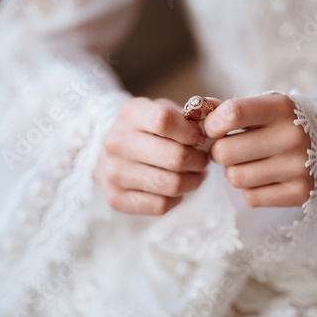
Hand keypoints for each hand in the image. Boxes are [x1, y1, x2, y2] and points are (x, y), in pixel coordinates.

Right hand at [95, 97, 208, 214]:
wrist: (112, 153)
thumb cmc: (147, 130)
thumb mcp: (162, 111)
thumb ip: (186, 117)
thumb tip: (204, 134)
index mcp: (130, 114)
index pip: (165, 120)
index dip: (190, 131)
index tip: (199, 138)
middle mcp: (117, 142)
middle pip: (174, 157)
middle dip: (199, 160)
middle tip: (203, 160)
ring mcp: (114, 172)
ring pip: (171, 185)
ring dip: (193, 182)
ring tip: (196, 174)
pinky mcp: (116, 198)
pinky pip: (161, 205)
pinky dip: (176, 199)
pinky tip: (177, 189)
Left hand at [204, 93, 312, 207]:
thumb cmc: (286, 121)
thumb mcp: (265, 106)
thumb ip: (230, 109)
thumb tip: (195, 112)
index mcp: (282, 108)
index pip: (231, 114)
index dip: (212, 124)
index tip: (215, 128)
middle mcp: (292, 136)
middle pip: (225, 152)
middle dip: (218, 152)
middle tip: (229, 149)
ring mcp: (299, 167)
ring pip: (235, 178)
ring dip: (235, 172)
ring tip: (249, 163)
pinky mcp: (301, 193)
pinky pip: (251, 197)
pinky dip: (251, 189)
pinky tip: (265, 177)